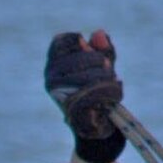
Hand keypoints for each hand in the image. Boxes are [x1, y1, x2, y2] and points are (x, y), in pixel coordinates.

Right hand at [45, 28, 126, 162]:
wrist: (97, 129)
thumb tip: (98, 33)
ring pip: (93, 70)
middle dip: (101, 61)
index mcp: (52, 66)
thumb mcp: (101, 66)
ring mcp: (61, 93)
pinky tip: (111, 95)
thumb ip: (101, 48)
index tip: (96, 55)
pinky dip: (111, 89)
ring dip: (108, 76)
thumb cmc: (98, 93)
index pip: (64, 40)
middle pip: (83, 54)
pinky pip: (100, 87)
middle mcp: (51, 79)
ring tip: (110, 85)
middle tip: (107, 72)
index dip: (84, 45)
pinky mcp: (75, 105)